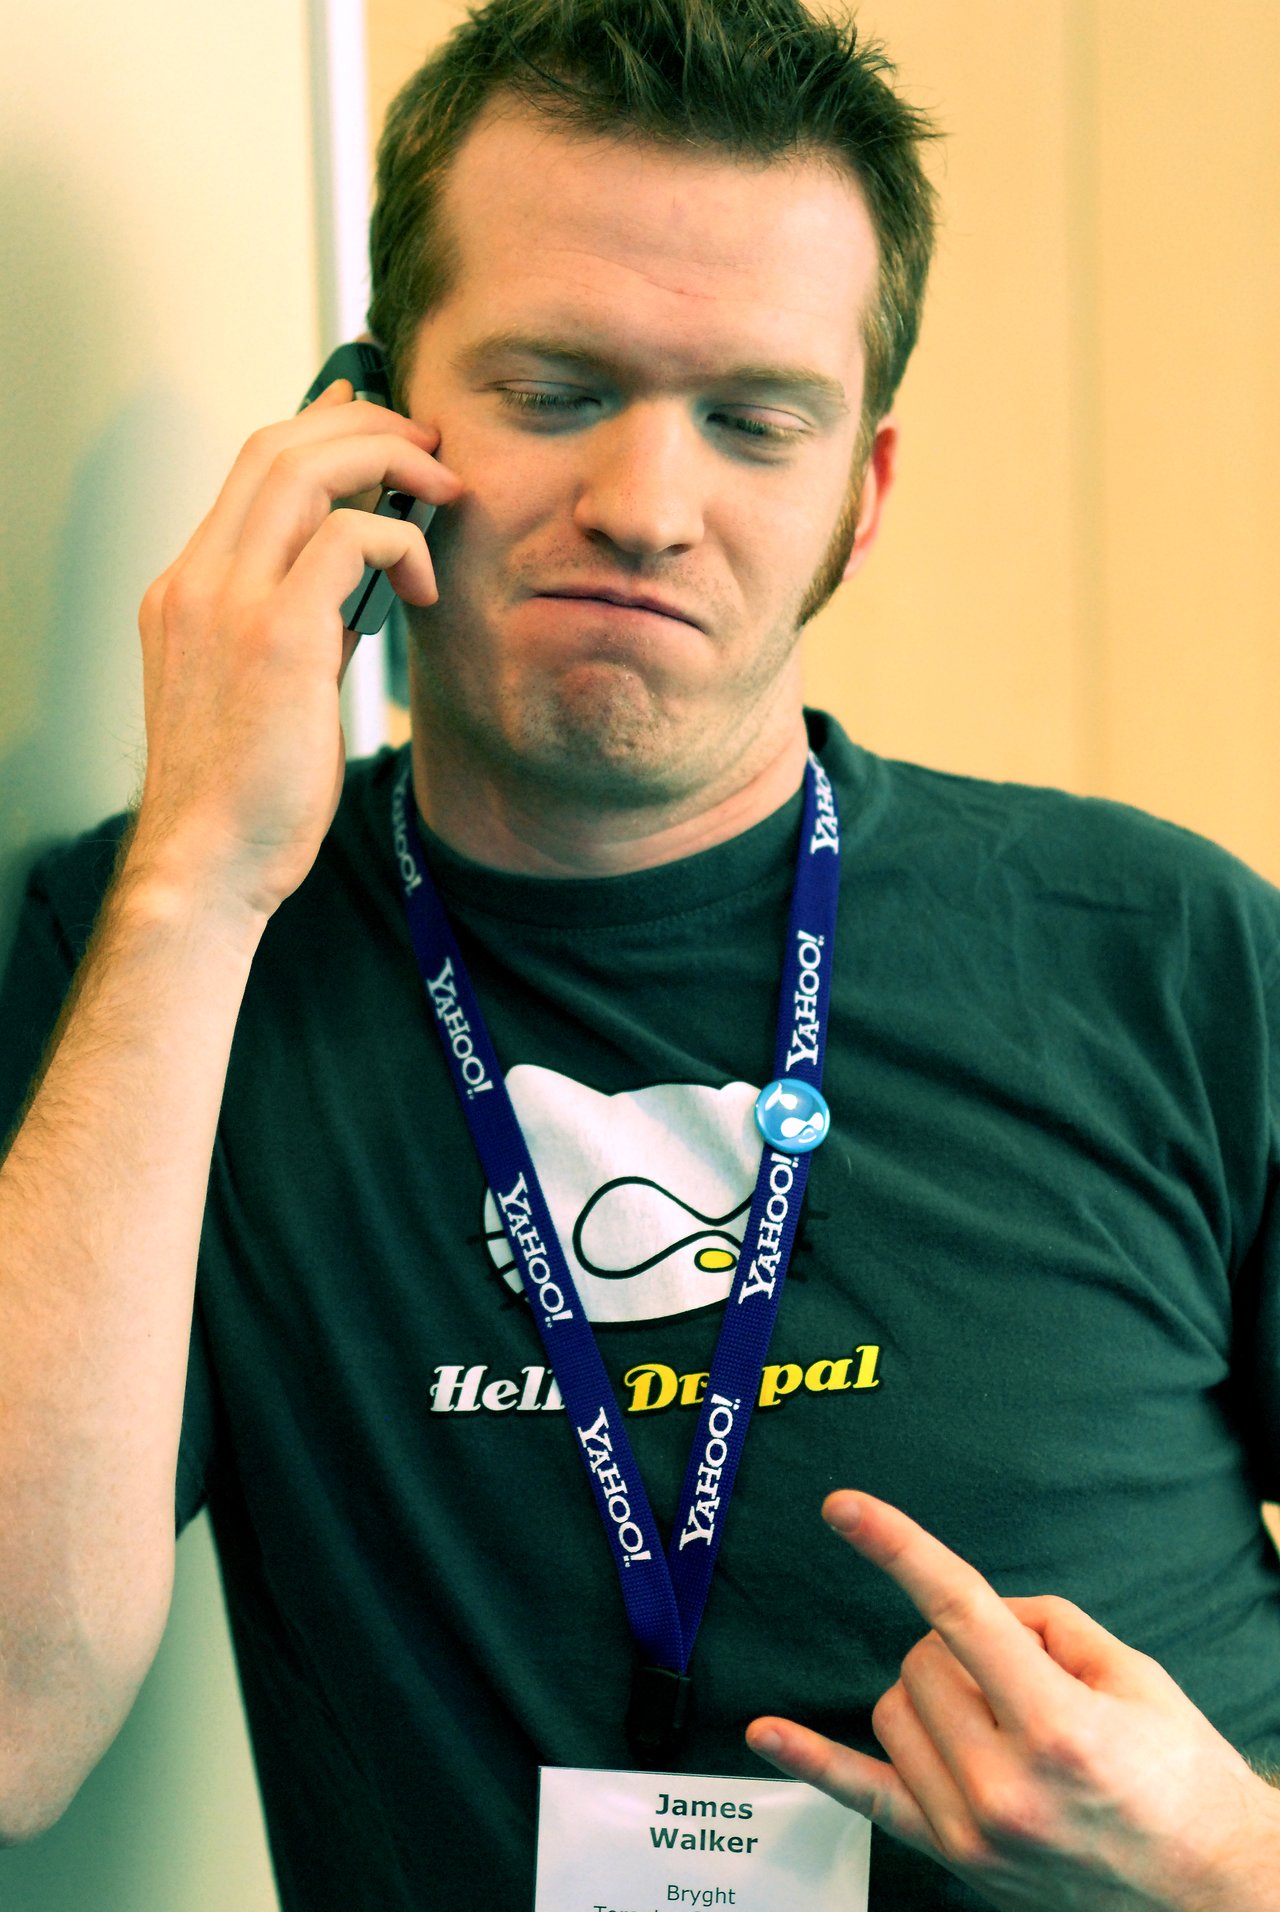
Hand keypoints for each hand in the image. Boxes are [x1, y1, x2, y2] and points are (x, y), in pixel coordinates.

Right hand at [130, 378, 461, 922]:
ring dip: (387, 461)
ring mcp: (228, 602)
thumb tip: (353, 593)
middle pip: (275, 447)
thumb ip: (296, 628)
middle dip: (365, 425)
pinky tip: (425, 580)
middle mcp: (197, 581)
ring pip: (306, 470)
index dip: (318, 428)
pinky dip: (399, 540)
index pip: (250, 470)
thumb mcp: (259, 692)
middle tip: (428, 445)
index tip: (372, 417)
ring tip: (441, 488)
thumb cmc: (242, 796)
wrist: (207, 864)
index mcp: (187, 591)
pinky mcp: (276, 637)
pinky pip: (347, 539)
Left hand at [747, 1491, 1279, 1909]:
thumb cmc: (1182, 1781)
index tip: (845, 1508)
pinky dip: (813, 1759)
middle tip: (1028, 1675)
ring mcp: (972, 1831)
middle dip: (962, 1644)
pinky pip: (864, 1797)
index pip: (958, 1611)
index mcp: (1058, 1729)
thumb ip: (1046, 1624)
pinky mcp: (955, 1860)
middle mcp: (1005, 1786)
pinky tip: (767, 1730)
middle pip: (921, 1658)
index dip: (898, 1548)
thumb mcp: (1134, 1677)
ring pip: (894, 1709)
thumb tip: (977, 1610)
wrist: (1211, 1894)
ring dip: (933, 1690)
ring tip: (1003, 1716)